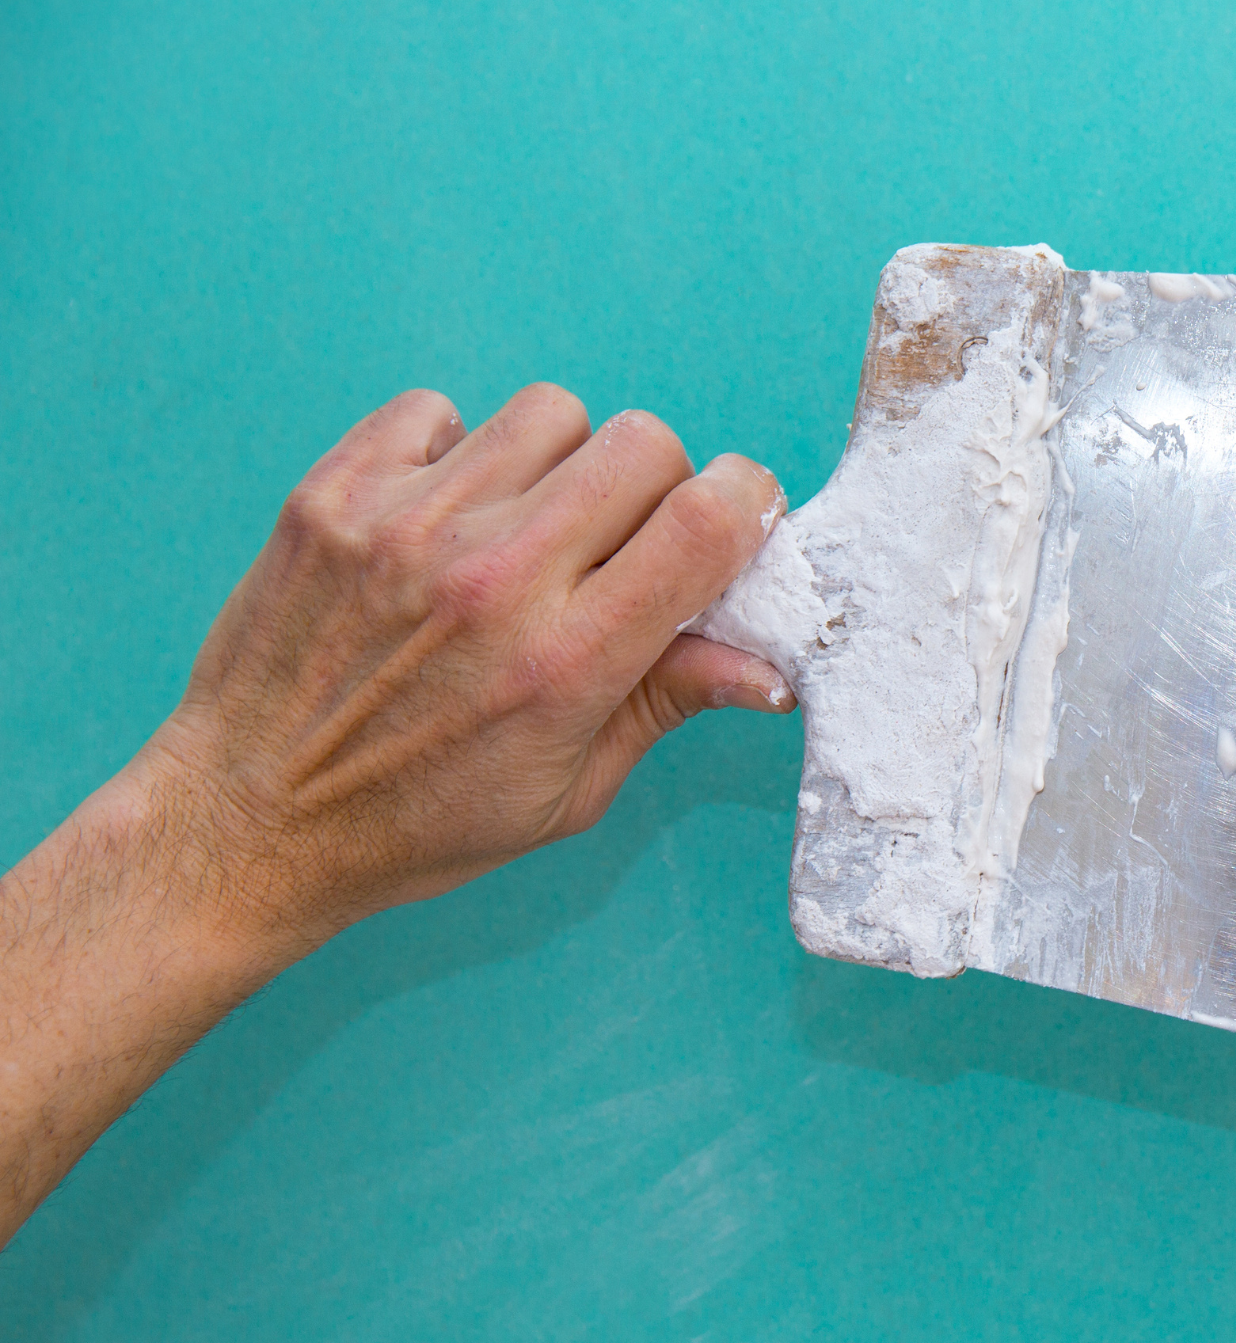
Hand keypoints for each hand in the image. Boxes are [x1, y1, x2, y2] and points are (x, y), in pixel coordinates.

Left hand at [1, 384, 792, 1247]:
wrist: (250, 821)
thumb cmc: (419, 821)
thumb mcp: (569, 791)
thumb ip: (666, 702)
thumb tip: (767, 663)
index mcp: (569, 662)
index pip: (708, 519)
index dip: (746, 503)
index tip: (734, 522)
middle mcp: (494, 580)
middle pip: (643, 443)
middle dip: (657, 485)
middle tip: (619, 542)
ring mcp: (407, 528)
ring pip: (549, 413)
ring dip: (558, 463)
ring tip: (523, 528)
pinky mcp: (334, 496)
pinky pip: (437, 410)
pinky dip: (456, 450)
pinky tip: (442, 519)